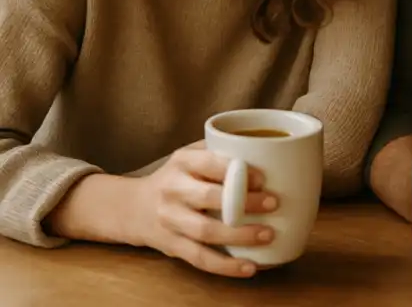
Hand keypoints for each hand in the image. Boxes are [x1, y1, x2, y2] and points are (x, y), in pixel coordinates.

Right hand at [127, 141, 278, 277]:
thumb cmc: (177, 176)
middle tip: (273, 203)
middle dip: (243, 202)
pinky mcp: (172, 246)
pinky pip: (200, 258)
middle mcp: (172, 190)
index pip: (209, 163)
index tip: (263, 178)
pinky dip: (226, 266)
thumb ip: (219, 149)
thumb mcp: (190, 154)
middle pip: (208, 197)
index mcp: (182, 162)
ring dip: (239, 236)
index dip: (236, 171)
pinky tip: (249, 267)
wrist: (133, 207)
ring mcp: (170, 220)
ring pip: (205, 231)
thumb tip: (266, 149)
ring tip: (268, 234)